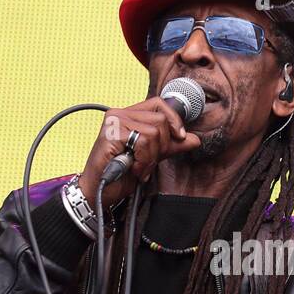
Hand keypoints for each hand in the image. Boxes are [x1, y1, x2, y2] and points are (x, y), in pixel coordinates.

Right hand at [78, 98, 200, 208]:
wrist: (100, 190)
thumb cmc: (120, 173)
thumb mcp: (152, 156)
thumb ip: (170, 146)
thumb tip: (193, 139)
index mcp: (129, 115)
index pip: (159, 104)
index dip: (173, 119)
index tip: (179, 136)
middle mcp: (120, 114)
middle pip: (160, 120)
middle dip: (161, 146)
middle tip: (148, 161)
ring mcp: (114, 122)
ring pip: (153, 132)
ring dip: (151, 157)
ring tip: (139, 167)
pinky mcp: (111, 133)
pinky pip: (142, 142)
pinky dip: (143, 160)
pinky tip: (134, 168)